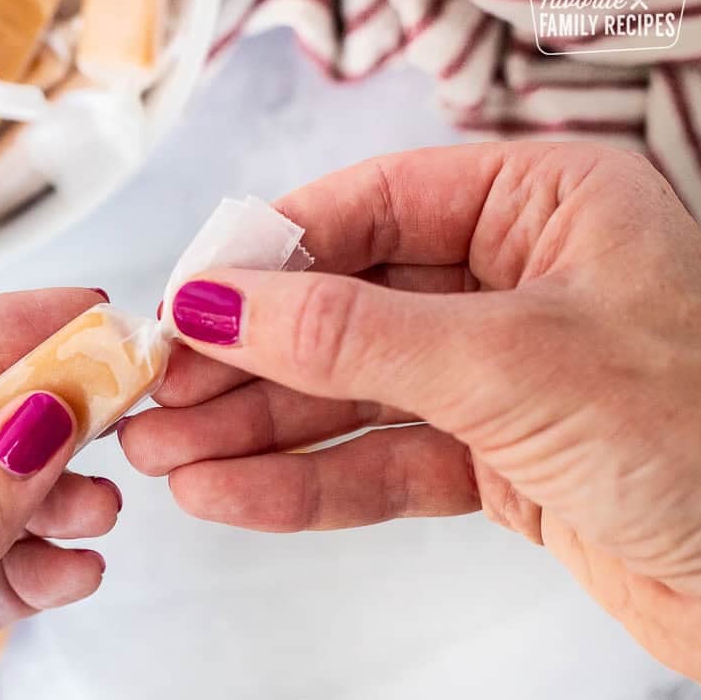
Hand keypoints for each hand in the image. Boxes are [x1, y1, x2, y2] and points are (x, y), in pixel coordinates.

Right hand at [121, 143, 700, 682]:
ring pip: (351, 393)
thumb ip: (351, 334)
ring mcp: (501, 374)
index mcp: (542, 205)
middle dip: (246, 359)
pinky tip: (232, 494)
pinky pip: (382, 460)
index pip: (366, 209)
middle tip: (158, 393)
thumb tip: (218, 303)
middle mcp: (515, 280)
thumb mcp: (509, 363)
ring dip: (257, 428)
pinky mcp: (496, 459)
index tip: (183, 305)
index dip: (264, 259)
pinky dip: (308, 483)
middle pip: (343, 308)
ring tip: (167, 455)